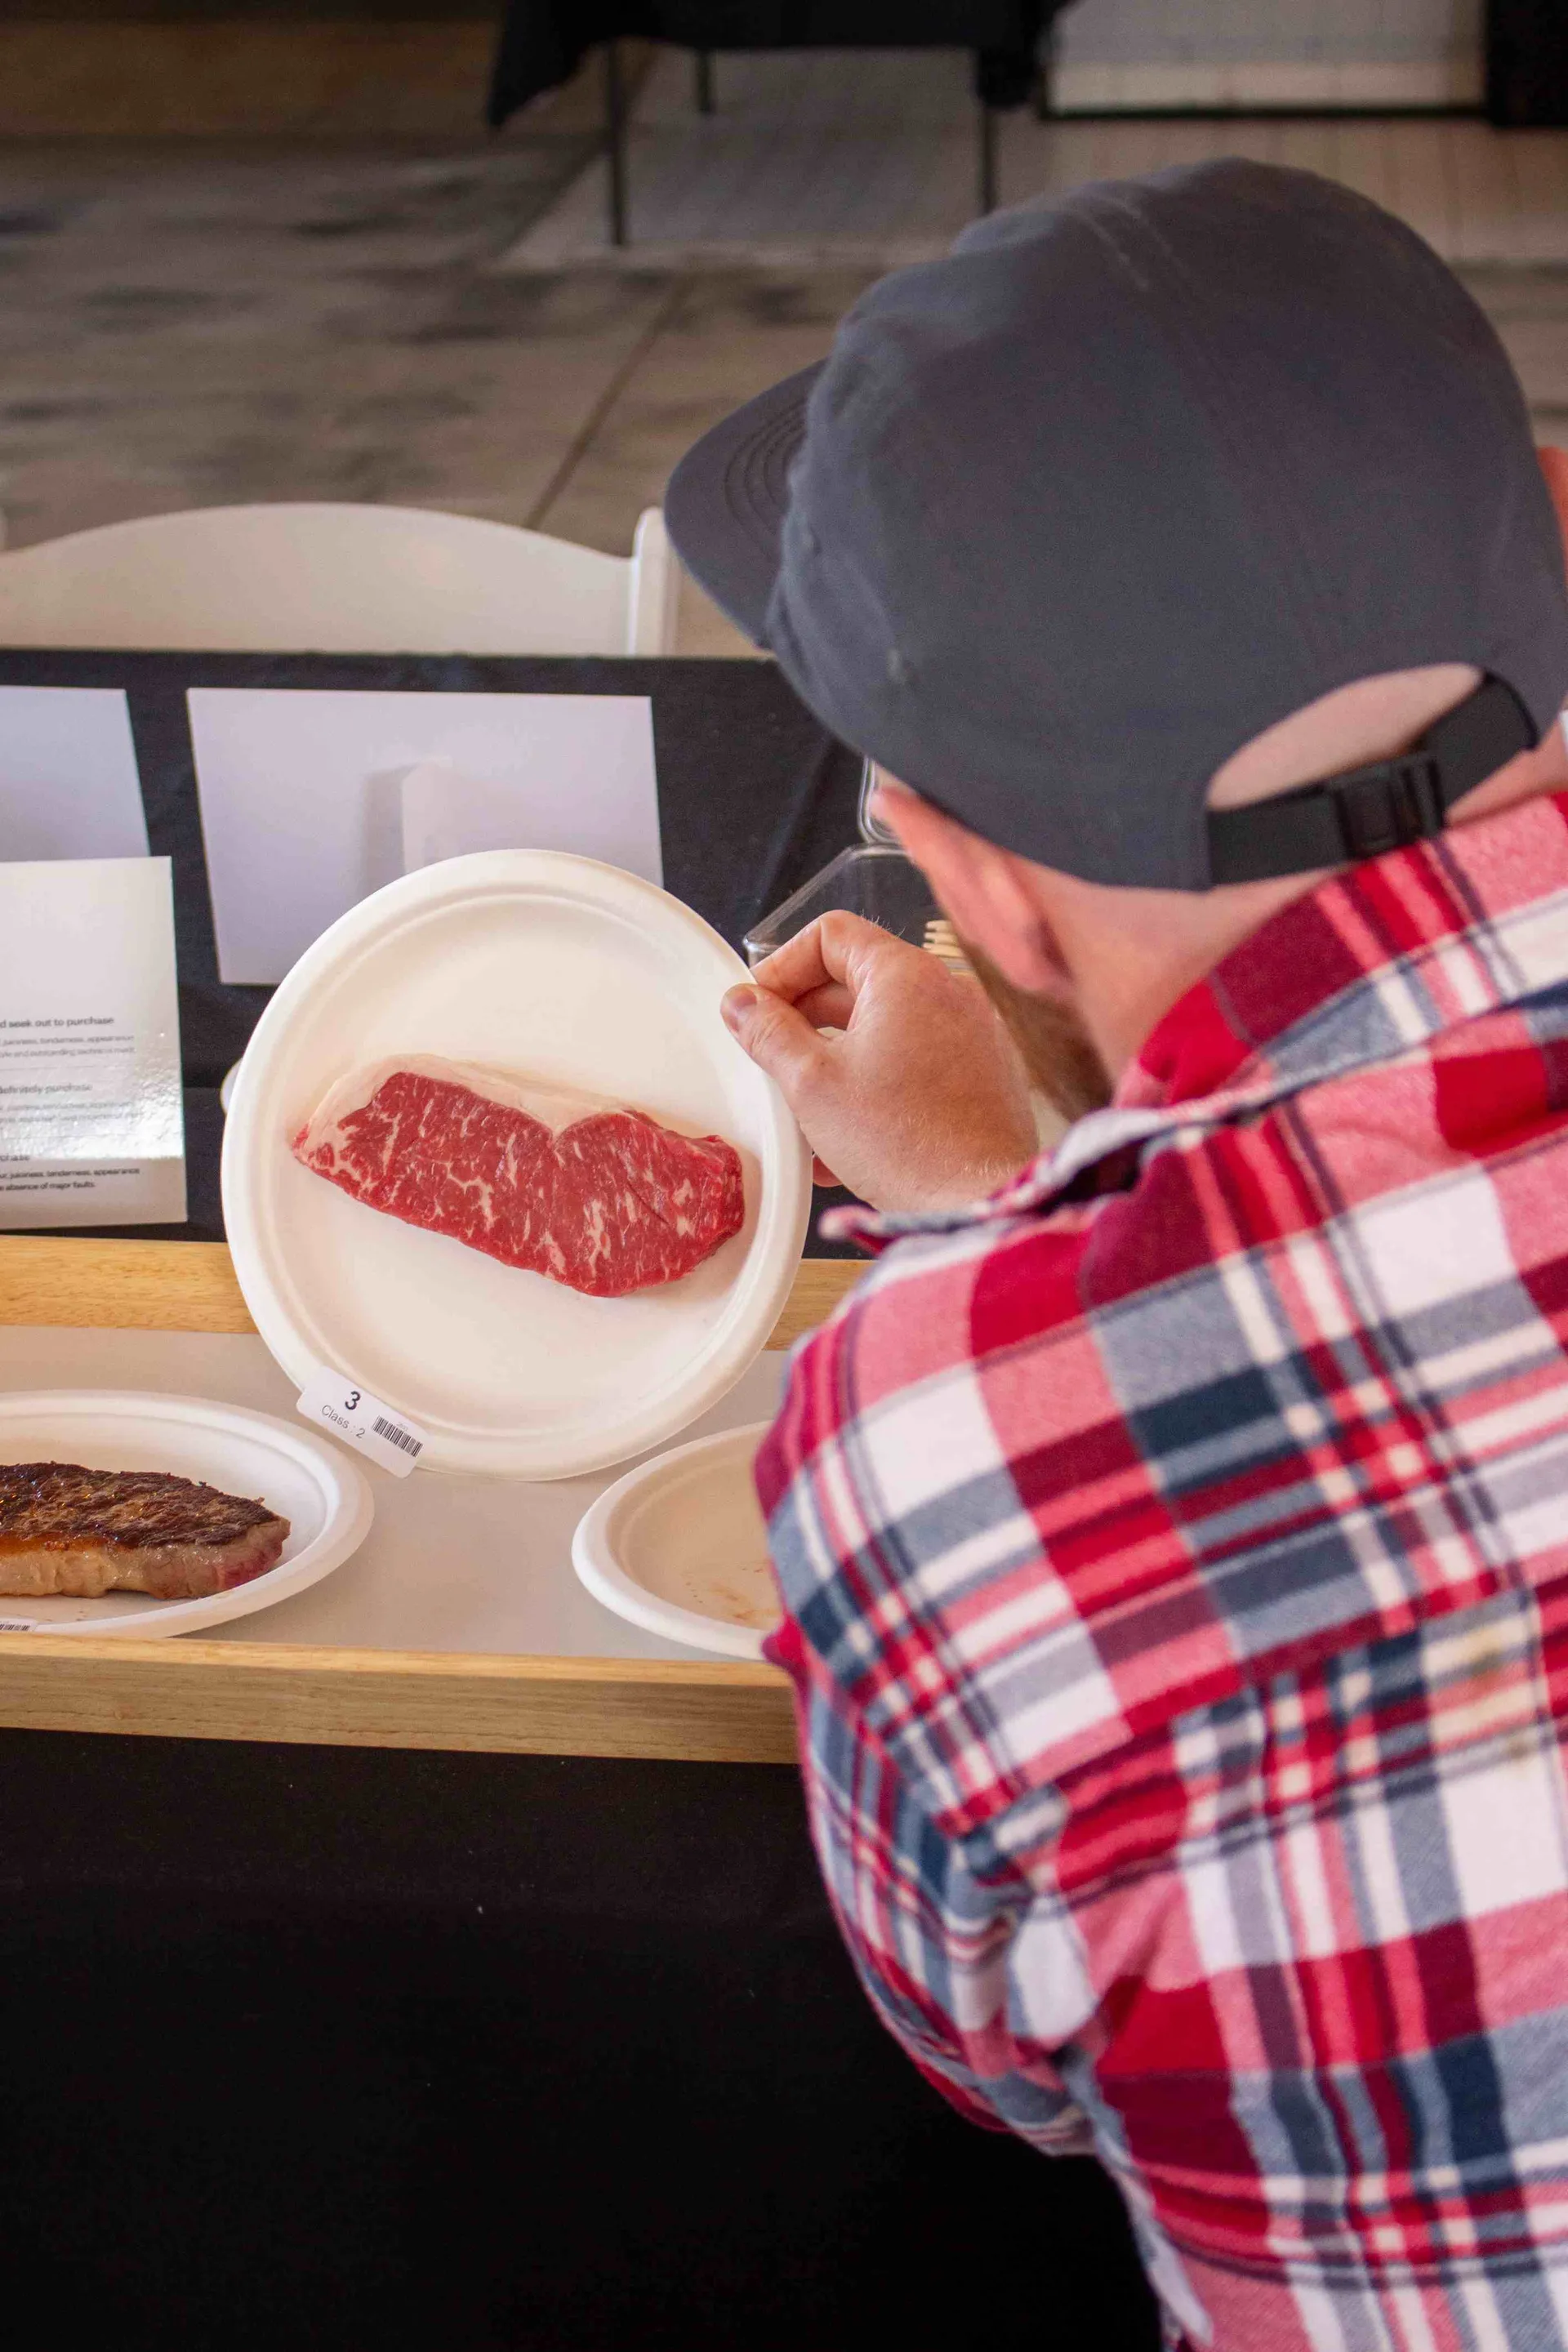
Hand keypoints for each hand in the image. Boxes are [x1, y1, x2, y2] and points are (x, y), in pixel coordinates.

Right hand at [721, 913, 1039, 1213]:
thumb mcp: (811, 1084)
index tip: (758, 1008)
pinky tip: (843, 1134)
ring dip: (834, 1057)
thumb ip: (768, 1032)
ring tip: (802, 1107)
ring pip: (883, 1026)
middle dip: (803, 1018)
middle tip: (770, 1056)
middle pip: (856, 979)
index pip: (831, 934)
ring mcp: (971, 1032)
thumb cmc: (903, 1143)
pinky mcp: (981, 1074)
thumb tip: (741, 1004)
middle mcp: (948, 991)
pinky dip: (875, 1082)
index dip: (781, 966)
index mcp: (906, 976)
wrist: (978, 1202)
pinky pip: (914, 1060)